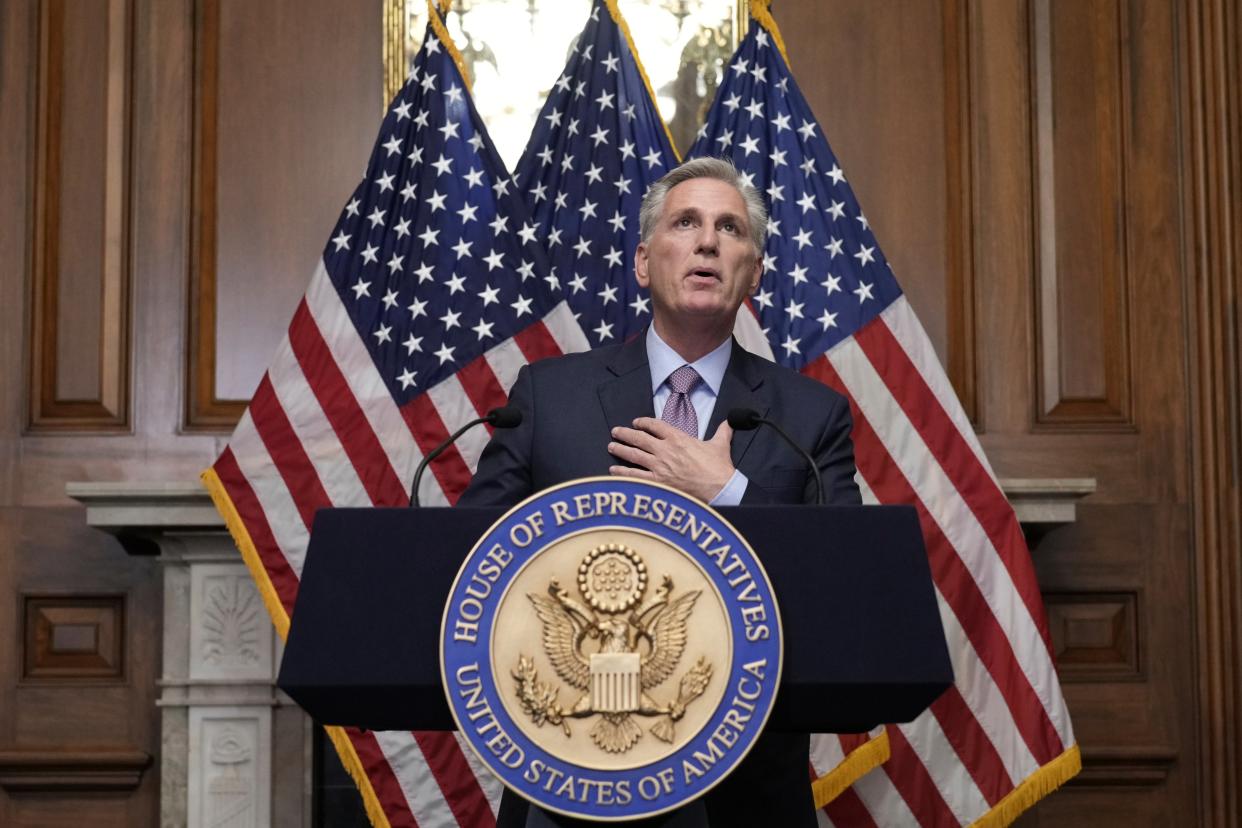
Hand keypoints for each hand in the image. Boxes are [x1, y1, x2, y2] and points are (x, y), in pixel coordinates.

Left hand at [607, 417, 735, 501]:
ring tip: (611, 446)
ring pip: (634, 455)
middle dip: (625, 433)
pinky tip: (613, 471)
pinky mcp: (657, 482)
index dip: (643, 422)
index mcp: (678, 438)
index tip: (636, 422)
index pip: (655, 425)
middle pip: (639, 438)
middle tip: (616, 431)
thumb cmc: (719, 468)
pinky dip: (622, 472)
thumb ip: (722, 431)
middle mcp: (665, 450)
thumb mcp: (720, 445)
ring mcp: (659, 467)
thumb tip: (730, 422)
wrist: (719, 488)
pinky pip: (634, 476)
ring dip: (620, 450)